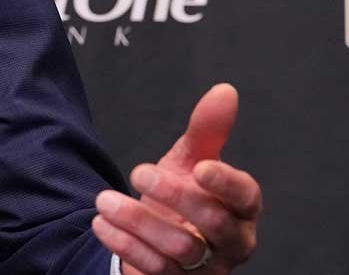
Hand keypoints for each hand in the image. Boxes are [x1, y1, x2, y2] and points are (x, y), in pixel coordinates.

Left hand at [90, 83, 261, 273]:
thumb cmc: (182, 197)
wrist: (153, 238)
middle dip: (175, 196)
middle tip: (138, 172)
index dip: (227, 183)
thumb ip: (207, 130)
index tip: (200, 167)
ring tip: (104, 200)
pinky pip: (155, 271)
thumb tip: (225, 91)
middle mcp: (231, 243)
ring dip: (139, 222)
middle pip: (213, 224)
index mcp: (241, 210)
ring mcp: (205, 269)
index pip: (247, 197)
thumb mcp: (190, 161)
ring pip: (181, 251)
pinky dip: (125, 245)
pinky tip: (102, 223)